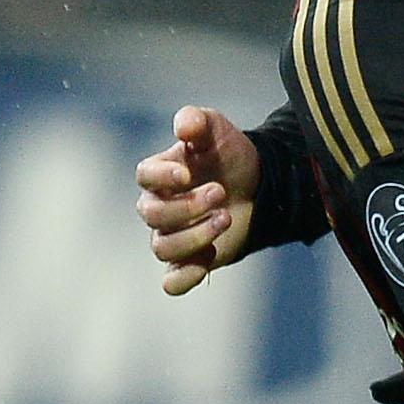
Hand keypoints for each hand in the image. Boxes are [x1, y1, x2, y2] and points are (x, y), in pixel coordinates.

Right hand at [135, 106, 259, 294]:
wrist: (259, 186)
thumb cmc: (229, 156)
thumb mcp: (217, 130)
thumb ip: (198, 121)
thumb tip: (184, 126)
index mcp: (160, 175)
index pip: (144, 176)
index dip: (161, 177)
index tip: (187, 175)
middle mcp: (159, 207)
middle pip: (153, 215)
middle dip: (187, 207)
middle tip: (221, 193)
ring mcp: (172, 236)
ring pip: (163, 247)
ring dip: (195, 236)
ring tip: (226, 218)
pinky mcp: (189, 261)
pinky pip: (172, 281)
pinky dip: (184, 277)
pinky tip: (208, 261)